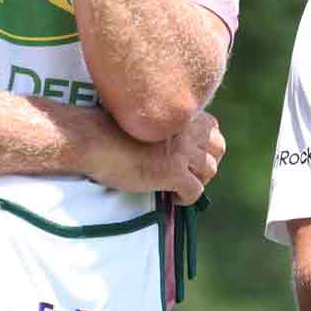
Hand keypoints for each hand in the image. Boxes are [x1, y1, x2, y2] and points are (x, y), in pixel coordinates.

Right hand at [89, 109, 224, 203]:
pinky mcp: (173, 171)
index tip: (191, 154)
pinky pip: (195, 191)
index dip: (204, 143)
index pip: (210, 125)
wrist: (92, 140)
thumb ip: (160, 123)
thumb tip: (166, 141)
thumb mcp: (140, 117)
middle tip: (192, 172)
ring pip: (209, 169)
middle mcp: (185, 128)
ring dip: (198, 180)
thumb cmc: (105, 127)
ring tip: (180, 186)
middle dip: (209, 160)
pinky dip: (187, 199)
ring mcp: (182, 150)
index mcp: (178, 112)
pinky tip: (173, 199)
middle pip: (218, 146)